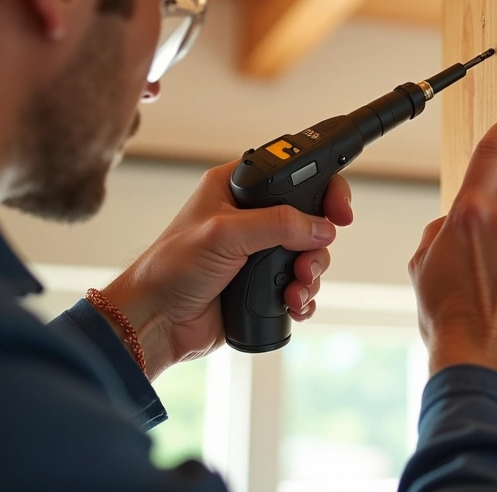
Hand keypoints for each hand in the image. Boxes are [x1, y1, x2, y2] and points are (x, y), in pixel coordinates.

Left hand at [100, 161, 353, 378]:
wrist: (157, 321)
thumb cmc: (170, 269)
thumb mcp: (224, 235)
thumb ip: (276, 224)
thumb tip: (320, 227)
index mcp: (237, 189)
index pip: (294, 174)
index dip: (323, 188)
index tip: (339, 211)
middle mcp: (251, 217)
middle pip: (310, 219)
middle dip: (317, 244)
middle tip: (308, 261)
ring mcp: (259, 252)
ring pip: (310, 256)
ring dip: (310, 276)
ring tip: (293, 290)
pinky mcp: (262, 284)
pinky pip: (300, 286)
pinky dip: (303, 297)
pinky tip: (292, 305)